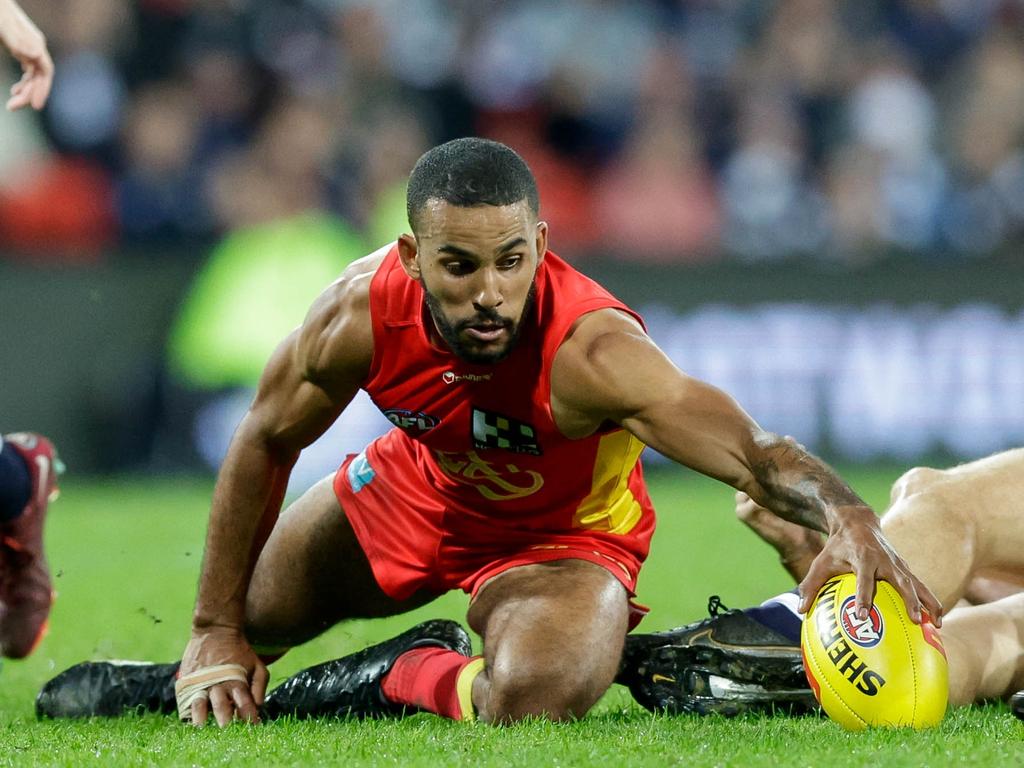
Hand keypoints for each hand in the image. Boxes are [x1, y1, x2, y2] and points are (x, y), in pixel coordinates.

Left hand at [0, 0, 53, 109]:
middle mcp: (35, 49)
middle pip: (39, 77)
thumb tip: (36, 55)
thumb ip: (19, 41)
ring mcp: (29, 49)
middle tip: (12, 107)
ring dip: (25, 91)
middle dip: (28, 94)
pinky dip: (24, 83)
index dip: (42, 90)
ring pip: (33, 76)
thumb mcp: (5, 26)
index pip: (46, 72)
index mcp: (35, 44)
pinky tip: (15, 90)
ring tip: (12, 102)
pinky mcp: (21, 49)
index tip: (35, 107)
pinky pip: (29, 72)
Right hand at [179, 626, 268, 726]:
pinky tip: (189, 720)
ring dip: (201, 719)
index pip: (245, 706)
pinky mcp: (187, 680)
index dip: (250, 719)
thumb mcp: (256, 664)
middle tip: (227, 734)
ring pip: (199, 706)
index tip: (253, 729)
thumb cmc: (239, 651)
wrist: (216, 630)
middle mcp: (219, 683)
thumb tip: (258, 706)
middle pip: (222, 709)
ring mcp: (201, 682)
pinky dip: (187, 711)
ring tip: (202, 728)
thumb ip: (259, 685)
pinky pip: (185, 700)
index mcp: (237, 681)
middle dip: (225, 723)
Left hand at [797, 508, 943, 626]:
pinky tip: (936, 620)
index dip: (863, 598)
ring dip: (928, 602)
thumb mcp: (821, 561)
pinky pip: (920, 585)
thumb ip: (810, 584)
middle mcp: (885, 560)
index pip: (864, 580)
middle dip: (909, 600)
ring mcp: (898, 563)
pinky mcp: (905, 567)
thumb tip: (800, 610)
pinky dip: (930, 600)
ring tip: (936, 624)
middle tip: (915, 620)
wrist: (858, 521)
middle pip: (901, 581)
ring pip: (917, 583)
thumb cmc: (837, 546)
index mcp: (863, 558)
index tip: (862, 616)